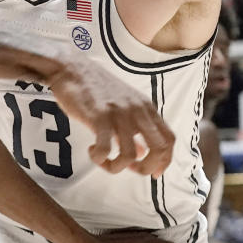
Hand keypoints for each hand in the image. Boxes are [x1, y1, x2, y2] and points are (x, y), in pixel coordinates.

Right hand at [48, 58, 174, 176]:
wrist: (73, 69)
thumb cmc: (96, 89)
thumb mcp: (123, 106)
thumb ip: (134, 129)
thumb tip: (140, 153)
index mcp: (146, 108)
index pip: (169, 139)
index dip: (165, 161)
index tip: (154, 173)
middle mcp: (138, 110)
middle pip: (158, 148)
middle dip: (147, 168)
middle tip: (130, 170)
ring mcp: (120, 113)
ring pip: (130, 155)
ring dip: (117, 167)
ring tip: (104, 161)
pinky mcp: (99, 116)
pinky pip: (106, 149)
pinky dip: (100, 158)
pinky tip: (92, 151)